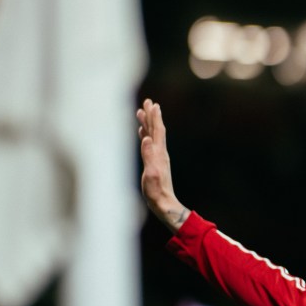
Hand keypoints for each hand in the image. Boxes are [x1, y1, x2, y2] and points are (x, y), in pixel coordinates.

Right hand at [136, 99, 189, 230]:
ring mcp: (158, 157)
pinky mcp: (155, 163)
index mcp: (159, 154)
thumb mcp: (150, 174)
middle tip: (148, 102)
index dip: (154, 117)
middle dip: (151, 116)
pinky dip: (146, 136)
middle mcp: (160, 153)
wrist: (164, 203)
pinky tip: (143, 134)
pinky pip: (150, 145)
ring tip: (142, 113)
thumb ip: (148, 156)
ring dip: (148, 124)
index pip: (157, 131)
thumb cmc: (156, 192)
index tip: (152, 104)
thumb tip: (146, 138)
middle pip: (156, 130)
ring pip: (153, 136)